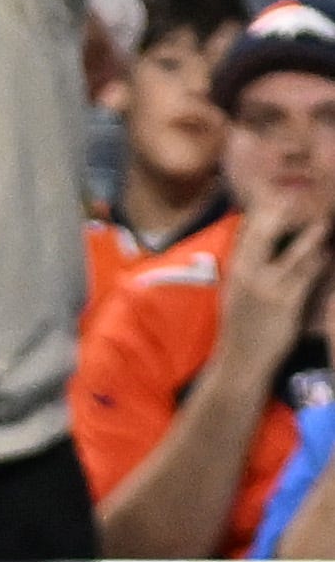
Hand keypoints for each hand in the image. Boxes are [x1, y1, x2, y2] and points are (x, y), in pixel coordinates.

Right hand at [216, 203, 329, 379]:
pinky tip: (326, 254)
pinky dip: (320, 260)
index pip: (249, 228)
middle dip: (291, 213)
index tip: (285, 197)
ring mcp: (270, 287)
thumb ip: (246, 264)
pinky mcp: (288, 302)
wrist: (241, 364)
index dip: (267, 208)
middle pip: (269, 231)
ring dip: (315, 235)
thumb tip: (255, 236)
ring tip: (325, 224)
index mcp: (236, 270)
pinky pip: (310, 273)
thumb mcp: (236, 292)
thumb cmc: (242, 327)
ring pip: (297, 251)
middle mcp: (250, 275)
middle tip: (310, 202)